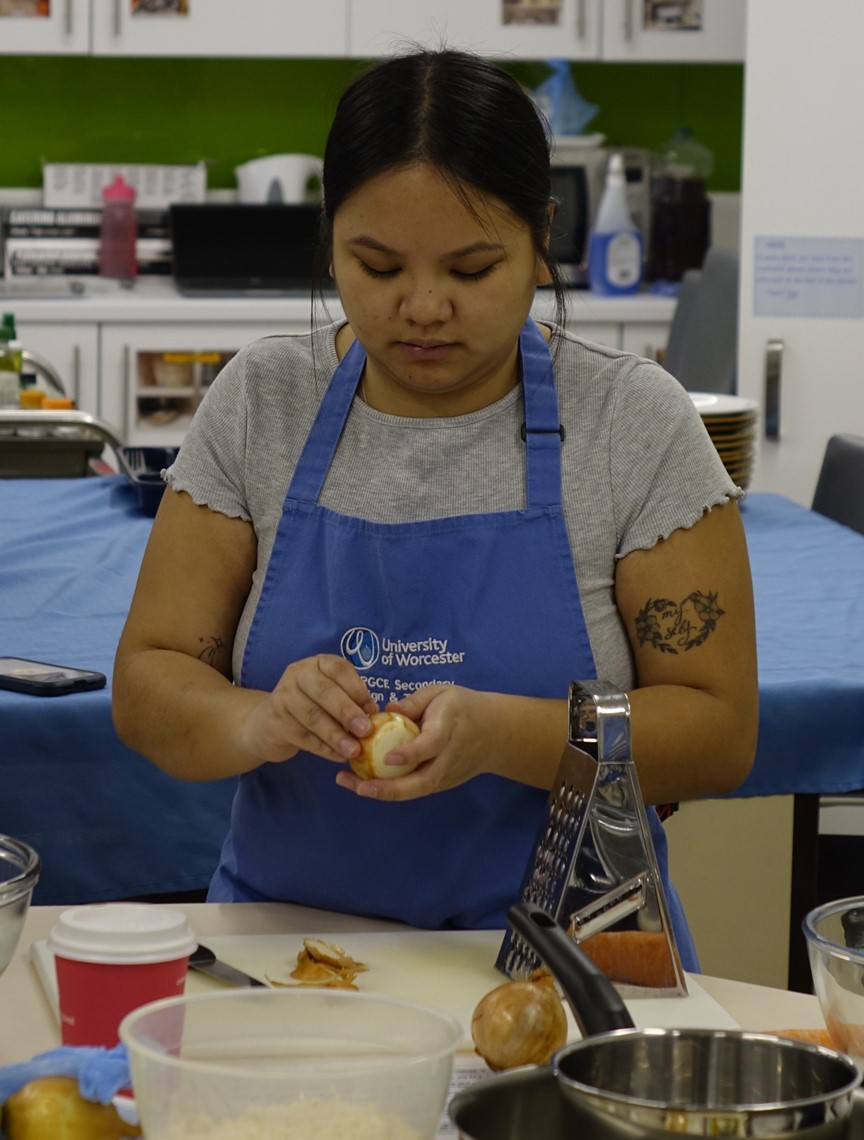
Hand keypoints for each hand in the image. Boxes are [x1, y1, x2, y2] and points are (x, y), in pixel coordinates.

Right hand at [238, 654, 376, 765]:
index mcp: (318, 663)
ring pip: (313, 716)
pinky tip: (338, 756)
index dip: (357, 689)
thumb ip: (351, 701)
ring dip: (336, 735)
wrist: (270, 722)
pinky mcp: (275, 721)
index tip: (372, 710)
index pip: (339, 670)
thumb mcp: (331, 695)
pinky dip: (323, 748)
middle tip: (365, 731)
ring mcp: (283, 696)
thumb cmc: (312, 705)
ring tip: (354, 750)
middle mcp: (298, 675)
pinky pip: (303, 736)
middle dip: (347, 712)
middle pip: (324, 692)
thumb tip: (374, 716)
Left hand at [335, 684, 498, 801]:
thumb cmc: (463, 707)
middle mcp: (449, 757)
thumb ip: (415, 701)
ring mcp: (446, 775)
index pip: (431, 745)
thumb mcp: (441, 693)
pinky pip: (414, 789)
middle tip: (360, 786)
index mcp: (449, 728)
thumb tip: (386, 709)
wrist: (495, 734)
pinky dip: (389, 789)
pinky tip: (363, 782)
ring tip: (351, 784)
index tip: (387, 758)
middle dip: (390, 788)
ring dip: (383, 792)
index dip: (411, 754)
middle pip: (422, 781)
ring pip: (415, 791)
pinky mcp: (441, 784)